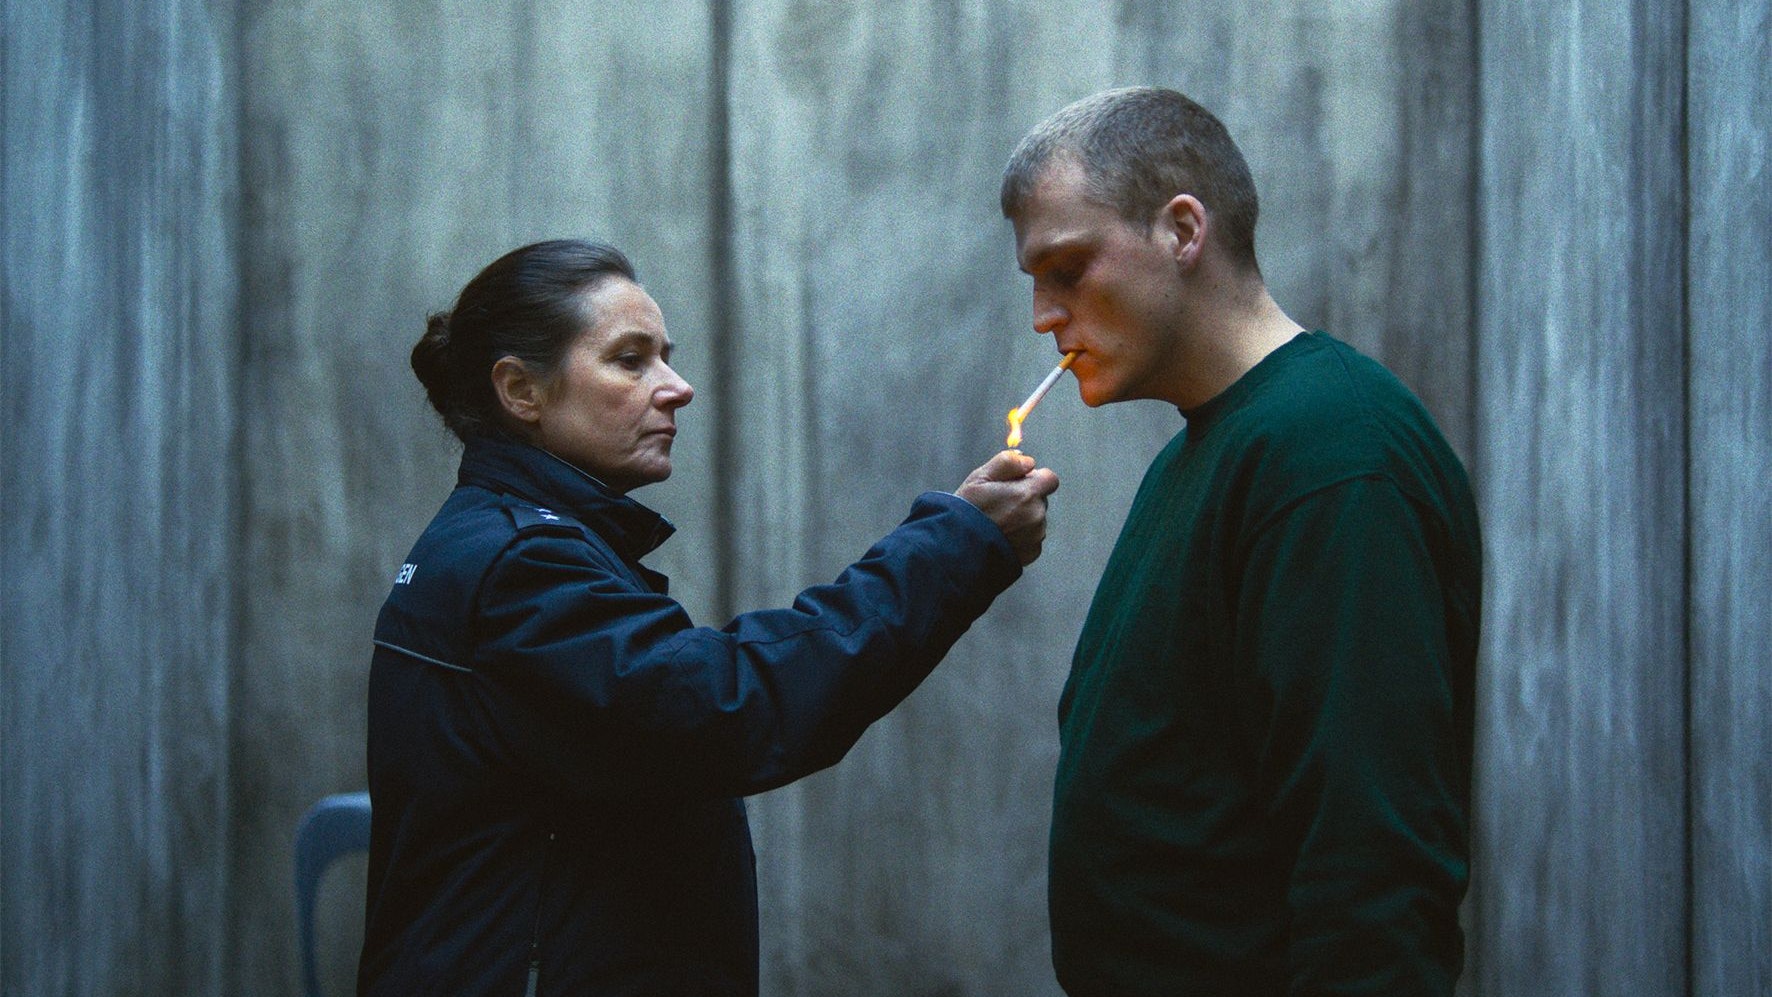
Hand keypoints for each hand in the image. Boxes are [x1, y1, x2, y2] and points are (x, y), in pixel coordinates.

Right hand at [955, 450, 1059, 565]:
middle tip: (999, 505)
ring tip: (997, 523)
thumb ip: (1008, 463)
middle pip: (1041, 499)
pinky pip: (1032, 538)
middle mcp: (1037, 515)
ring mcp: (1036, 535)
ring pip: (1036, 519)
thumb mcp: (980, 477)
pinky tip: (1001, 536)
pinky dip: (1021, 537)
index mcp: (1028, 493)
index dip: (1034, 478)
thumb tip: (1029, 461)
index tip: (1016, 484)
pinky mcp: (1032, 552)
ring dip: (1023, 518)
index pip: (1050, 479)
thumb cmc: (967, 510)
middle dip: (1025, 499)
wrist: (959, 547)